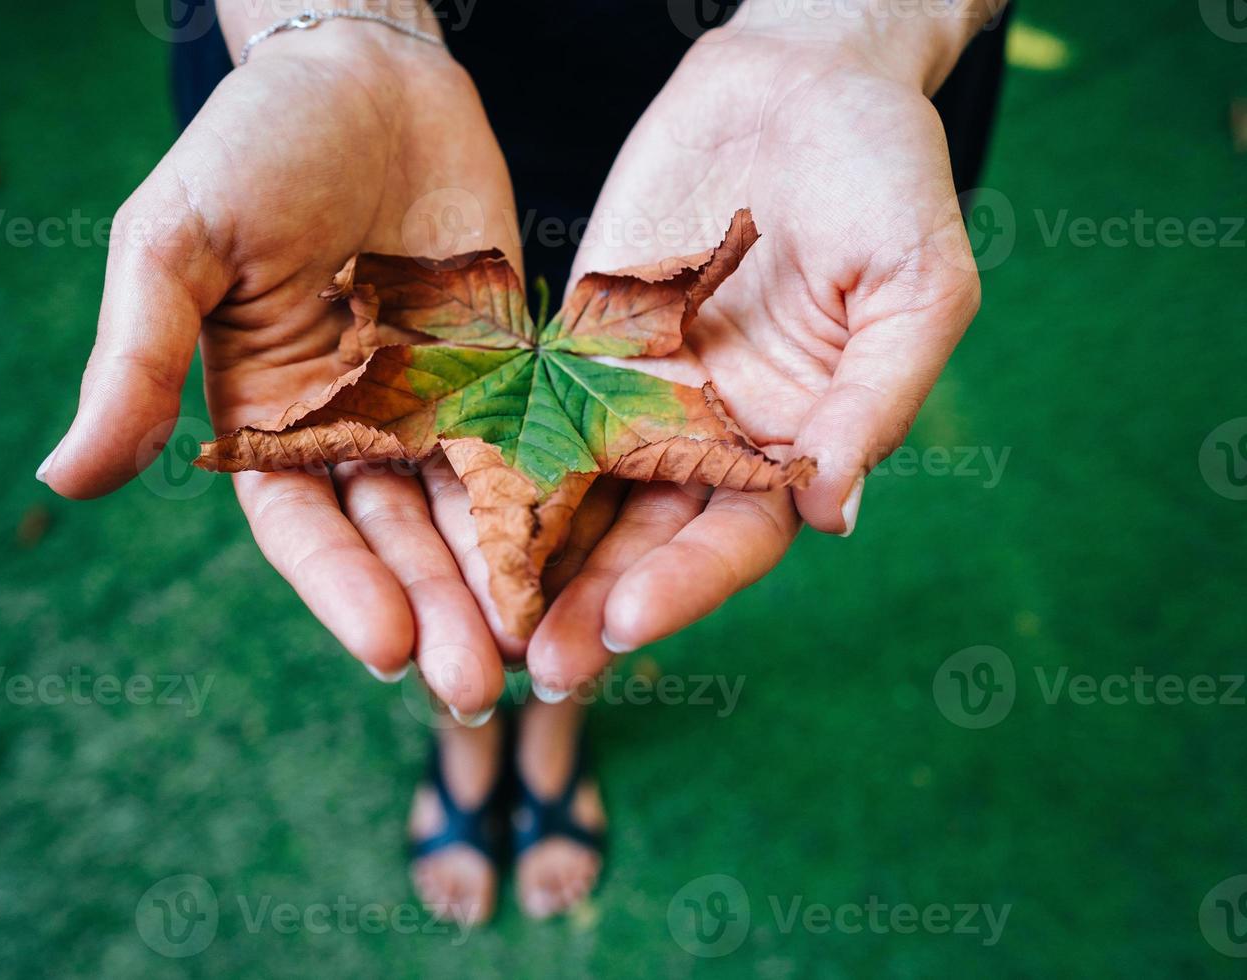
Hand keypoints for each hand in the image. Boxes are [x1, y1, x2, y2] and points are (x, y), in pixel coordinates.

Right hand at [37, 14, 516, 717]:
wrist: (367, 77)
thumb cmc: (254, 148)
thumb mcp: (175, 244)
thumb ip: (137, 360)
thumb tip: (63, 479)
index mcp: (267, 420)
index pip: (302, 527)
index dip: (341, 586)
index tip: (384, 646)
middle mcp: (352, 431)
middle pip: (396, 540)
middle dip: (435, 610)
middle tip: (477, 684)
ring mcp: (435, 406)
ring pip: (471, 513)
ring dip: (499, 583)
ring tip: (538, 650)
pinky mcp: (505, 376)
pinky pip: (534, 450)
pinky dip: (555, 508)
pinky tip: (587, 564)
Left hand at [526, 12, 984, 690]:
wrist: (801, 80)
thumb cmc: (885, 175)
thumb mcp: (915, 283)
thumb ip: (877, 398)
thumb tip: (834, 514)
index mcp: (796, 439)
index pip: (738, 536)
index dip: (687, 585)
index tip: (628, 627)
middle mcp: (712, 433)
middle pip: (648, 537)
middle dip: (596, 603)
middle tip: (539, 668)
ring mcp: (641, 391)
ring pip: (584, 492)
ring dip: (539, 559)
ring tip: (487, 620)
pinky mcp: (582, 342)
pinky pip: (537, 410)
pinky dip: (501, 464)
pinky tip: (452, 512)